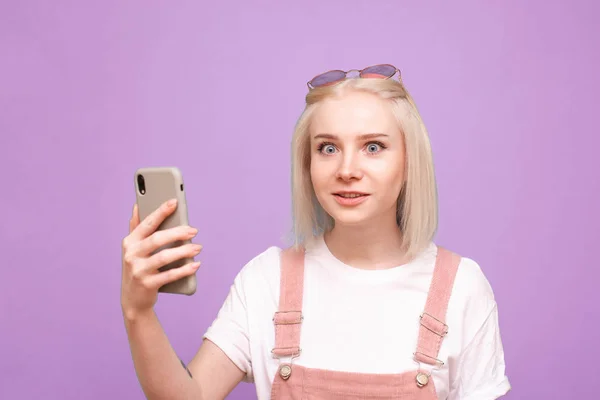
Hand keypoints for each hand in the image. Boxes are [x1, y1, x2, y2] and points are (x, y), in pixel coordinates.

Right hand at [120, 199, 201, 318]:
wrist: (132, 299)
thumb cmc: (137, 267)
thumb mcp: (133, 248)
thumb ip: (135, 227)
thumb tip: (137, 205)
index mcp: (130, 242)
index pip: (147, 223)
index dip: (160, 212)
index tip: (174, 201)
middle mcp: (131, 255)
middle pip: (157, 239)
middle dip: (178, 233)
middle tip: (194, 230)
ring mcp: (138, 270)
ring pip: (164, 257)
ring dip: (184, 251)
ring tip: (198, 248)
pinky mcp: (147, 284)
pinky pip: (169, 275)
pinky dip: (184, 270)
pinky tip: (195, 265)